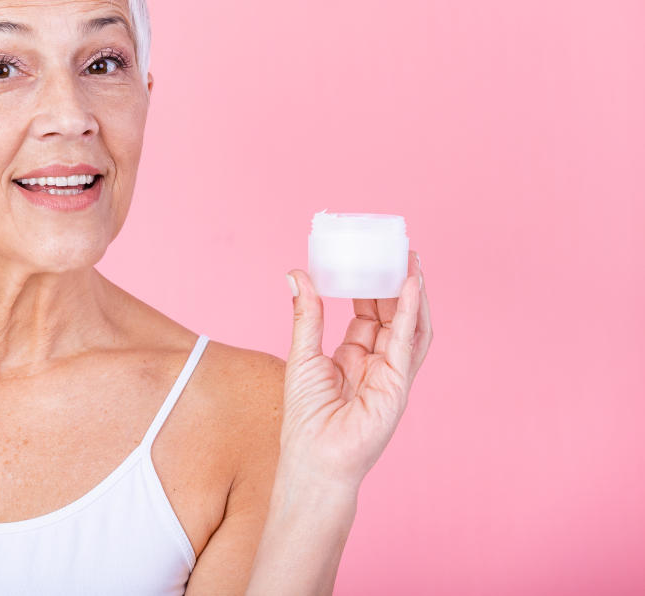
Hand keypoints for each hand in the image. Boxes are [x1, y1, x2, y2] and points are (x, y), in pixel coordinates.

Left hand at [280, 250, 432, 488]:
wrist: (314, 459)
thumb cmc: (306, 418)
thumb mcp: (302, 354)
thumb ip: (307, 314)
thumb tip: (296, 273)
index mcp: (354, 357)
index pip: (369, 314)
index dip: (371, 286)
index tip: (368, 257)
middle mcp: (377, 364)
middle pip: (393, 315)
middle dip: (396, 283)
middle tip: (395, 249)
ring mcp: (392, 374)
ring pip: (410, 326)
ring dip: (412, 293)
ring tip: (410, 260)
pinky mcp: (399, 385)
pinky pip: (409, 343)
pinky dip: (411, 314)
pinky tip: (409, 287)